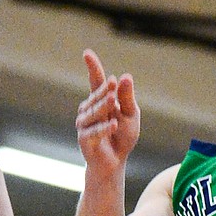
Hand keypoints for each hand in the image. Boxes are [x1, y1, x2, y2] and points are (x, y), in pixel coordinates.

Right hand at [76, 52, 140, 175]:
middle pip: (96, 95)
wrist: (115, 162)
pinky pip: (94, 131)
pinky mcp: (84, 139)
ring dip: (104, 106)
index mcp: (100, 101)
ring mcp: (84, 124)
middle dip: (105, 90)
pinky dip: (104, 128)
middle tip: (114, 82)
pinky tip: (113, 124)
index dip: (92, 67)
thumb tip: (125, 76)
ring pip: (94, 112)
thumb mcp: (131, 115)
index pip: (96, 81)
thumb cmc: (122, 137)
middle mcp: (89, 110)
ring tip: (114, 100)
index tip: (87, 53)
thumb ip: (127, 98)